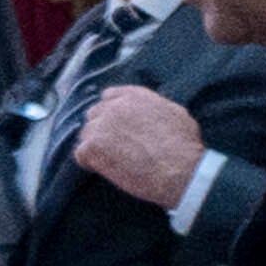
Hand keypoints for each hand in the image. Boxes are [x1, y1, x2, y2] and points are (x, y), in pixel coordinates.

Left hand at [63, 86, 208, 211]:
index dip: (111, 112)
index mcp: (134, 96)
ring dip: (95, 146)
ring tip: (111, 160)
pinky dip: (89, 163)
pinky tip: (103, 169)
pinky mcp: (93, 147)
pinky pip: (81, 154)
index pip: (109, 96)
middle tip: (112, 146)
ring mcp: (101, 126)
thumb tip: (151, 111)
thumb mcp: (175, 113)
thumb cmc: (184, 146)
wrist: (179, 169)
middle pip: (94, 114)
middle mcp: (114, 106)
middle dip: (101, 129)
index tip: (115, 125)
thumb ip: (155, 107)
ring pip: (86, 134)